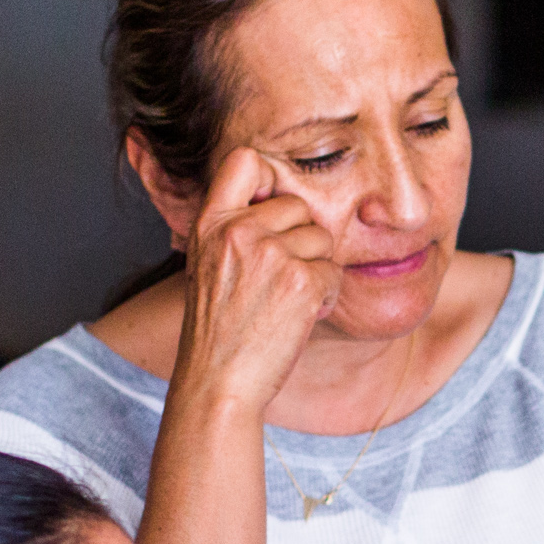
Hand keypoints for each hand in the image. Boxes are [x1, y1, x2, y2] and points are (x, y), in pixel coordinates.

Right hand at [170, 147, 342, 417]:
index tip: (272, 204)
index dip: (269, 175)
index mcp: (210, 223)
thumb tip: (280, 203)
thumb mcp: (208, 266)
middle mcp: (238, 231)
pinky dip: (326, 297)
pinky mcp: (301, 282)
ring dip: (316, 271)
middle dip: (302, 240)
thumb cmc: (218, 331)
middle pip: (299, 206)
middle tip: (281, 280)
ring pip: (322, 240)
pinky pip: (334, 272)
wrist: (218, 383)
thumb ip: (235, 230)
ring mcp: (271, 255)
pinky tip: (298, 318)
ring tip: (286, 302)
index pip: (246, 160)